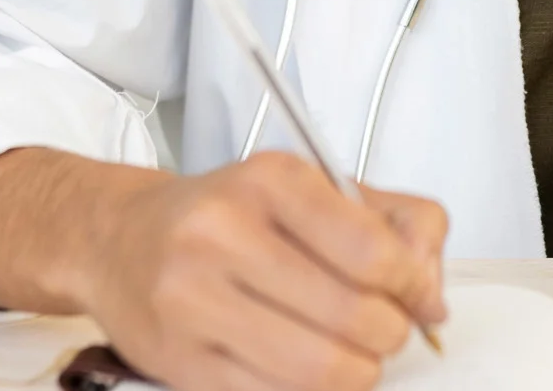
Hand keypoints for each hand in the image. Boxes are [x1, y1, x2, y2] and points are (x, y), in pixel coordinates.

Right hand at [0, 149, 449, 390]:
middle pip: (354, 317)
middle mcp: (223, 233)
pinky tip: (303, 368)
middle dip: (389, 335)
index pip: (373, 251)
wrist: (119, 237)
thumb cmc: (228, 213)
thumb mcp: (314, 187)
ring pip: (319, 370)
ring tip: (351, 354)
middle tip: (384, 331)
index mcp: (269, 181)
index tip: (419, 299)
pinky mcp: (177, 361)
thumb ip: (395, 222)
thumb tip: (433, 297)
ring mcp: (192, 300)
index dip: (414, 288)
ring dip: (356, 372)